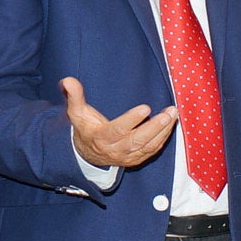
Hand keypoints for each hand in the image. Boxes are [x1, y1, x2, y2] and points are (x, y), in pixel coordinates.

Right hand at [64, 76, 178, 170]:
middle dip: (155, 127)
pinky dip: (163, 138)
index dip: (131, 120)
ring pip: (148, 147)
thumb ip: (74, 96)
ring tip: (173, 114)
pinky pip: (152, 150)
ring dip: (163, 131)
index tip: (145, 108)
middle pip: (137, 141)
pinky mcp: (136, 159)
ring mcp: (127, 157)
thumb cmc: (86, 129)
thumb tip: (68, 80)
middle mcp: (115, 150)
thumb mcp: (77, 113)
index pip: (118, 130)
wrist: (88, 154)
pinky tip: (171, 124)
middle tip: (169, 113)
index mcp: (101, 138)